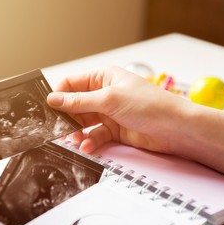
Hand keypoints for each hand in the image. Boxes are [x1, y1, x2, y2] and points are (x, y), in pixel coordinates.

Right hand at [47, 66, 190, 154]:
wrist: (175, 129)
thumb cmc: (149, 105)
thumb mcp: (109, 100)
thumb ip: (79, 101)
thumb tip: (53, 99)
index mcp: (102, 78)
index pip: (71, 84)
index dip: (58, 95)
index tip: (48, 109)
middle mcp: (103, 94)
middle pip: (74, 105)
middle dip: (67, 118)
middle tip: (59, 129)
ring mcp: (108, 113)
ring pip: (83, 122)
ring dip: (77, 132)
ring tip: (74, 140)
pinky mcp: (113, 130)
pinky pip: (94, 135)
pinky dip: (89, 141)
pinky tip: (87, 146)